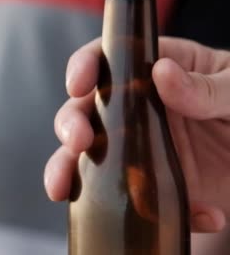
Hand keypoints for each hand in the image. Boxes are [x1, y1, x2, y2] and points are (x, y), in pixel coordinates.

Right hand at [44, 37, 229, 232]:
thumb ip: (206, 86)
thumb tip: (161, 72)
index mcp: (153, 70)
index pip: (107, 60)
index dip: (83, 68)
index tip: (78, 86)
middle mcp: (136, 109)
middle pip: (84, 111)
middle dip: (70, 125)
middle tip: (77, 142)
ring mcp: (139, 149)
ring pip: (89, 159)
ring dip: (71, 172)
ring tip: (66, 188)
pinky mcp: (154, 186)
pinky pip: (138, 202)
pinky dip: (159, 213)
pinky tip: (202, 213)